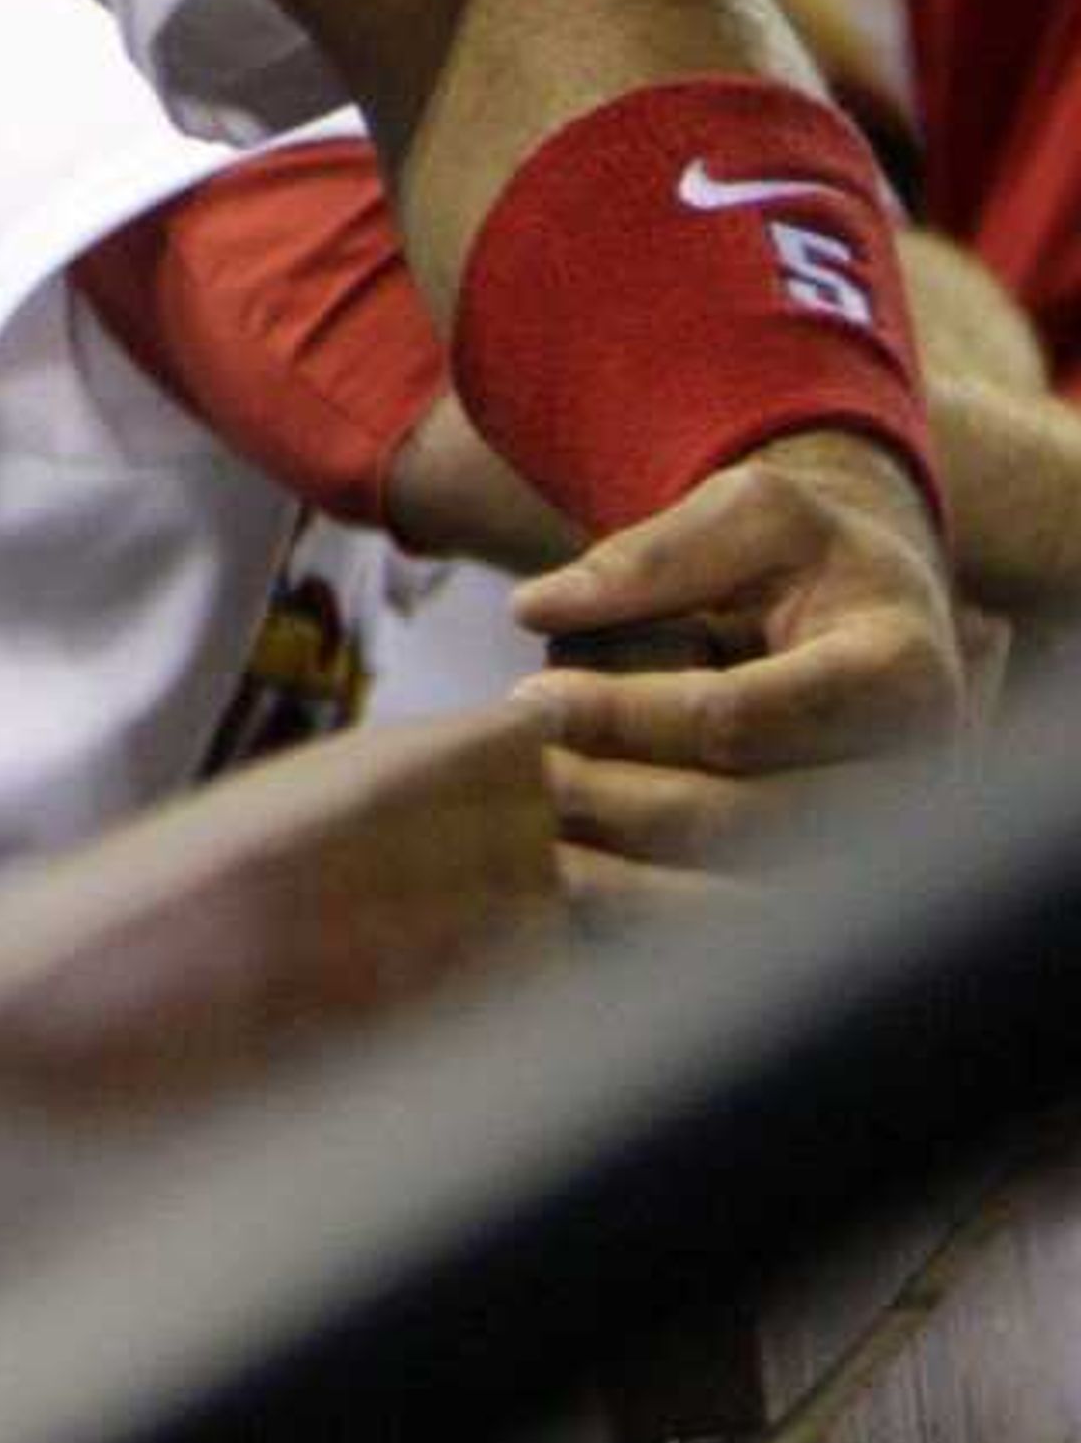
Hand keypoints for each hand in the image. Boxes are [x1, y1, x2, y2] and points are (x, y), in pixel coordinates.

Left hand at [507, 428, 966, 910]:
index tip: (531, 699)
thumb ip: (651, 554)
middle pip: (747, 819)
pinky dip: (665, 920)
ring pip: (755, 898)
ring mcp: (901, 850)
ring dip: (633, 881)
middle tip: (524, 771)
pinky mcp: (863, 891)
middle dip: (618, 798)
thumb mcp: (752, 511)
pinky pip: (757, 931)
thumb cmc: (811, 556)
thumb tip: (535, 607)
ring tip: (541, 841)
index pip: (740, 715)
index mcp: (898, 672)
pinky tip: (587, 888)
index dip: (624, 714)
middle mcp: (919, 776)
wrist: (885, 616)